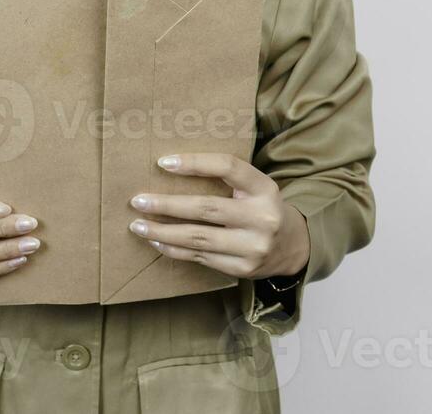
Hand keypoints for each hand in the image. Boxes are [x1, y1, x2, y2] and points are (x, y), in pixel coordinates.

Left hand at [127, 153, 309, 280]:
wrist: (293, 247)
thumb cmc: (262, 208)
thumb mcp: (255, 187)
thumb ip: (226, 179)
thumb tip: (171, 168)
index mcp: (264, 188)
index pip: (228, 167)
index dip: (194, 163)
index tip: (163, 162)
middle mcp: (262, 217)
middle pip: (206, 208)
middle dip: (167, 205)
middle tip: (138, 201)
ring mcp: (253, 246)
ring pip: (198, 238)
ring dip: (163, 232)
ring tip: (138, 225)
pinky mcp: (243, 269)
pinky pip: (201, 258)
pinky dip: (174, 250)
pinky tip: (156, 241)